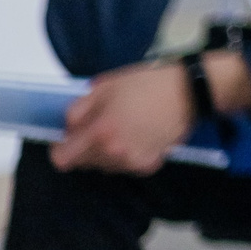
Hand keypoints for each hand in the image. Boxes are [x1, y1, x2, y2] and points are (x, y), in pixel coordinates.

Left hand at [53, 61, 193, 174]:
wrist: (189, 91)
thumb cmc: (146, 83)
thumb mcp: (105, 85)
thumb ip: (78, 109)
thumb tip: (70, 127)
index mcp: (99, 132)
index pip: (62, 159)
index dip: (61, 149)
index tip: (69, 139)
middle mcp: (113, 153)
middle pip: (84, 163)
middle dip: (87, 147)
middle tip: (103, 126)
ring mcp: (132, 162)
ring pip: (105, 166)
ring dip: (107, 153)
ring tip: (125, 130)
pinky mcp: (149, 165)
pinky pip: (127, 166)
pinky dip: (128, 155)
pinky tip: (140, 137)